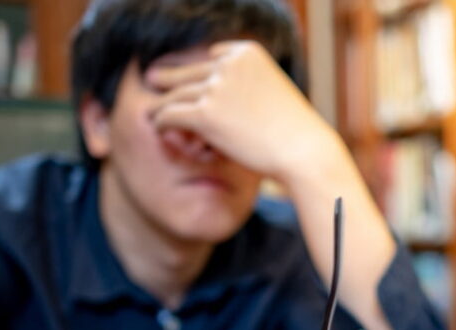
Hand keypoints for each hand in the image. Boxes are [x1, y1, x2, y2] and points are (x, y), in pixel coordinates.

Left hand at [147, 40, 341, 182]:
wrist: (303, 151)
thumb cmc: (294, 130)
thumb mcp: (274, 93)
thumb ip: (248, 86)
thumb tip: (221, 94)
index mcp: (247, 52)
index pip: (213, 56)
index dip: (200, 71)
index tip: (186, 78)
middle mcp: (229, 64)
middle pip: (191, 72)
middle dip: (170, 78)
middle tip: (152, 79)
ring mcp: (216, 87)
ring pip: (177, 93)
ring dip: (163, 104)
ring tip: (152, 109)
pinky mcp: (206, 113)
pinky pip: (171, 114)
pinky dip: (162, 120)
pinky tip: (157, 127)